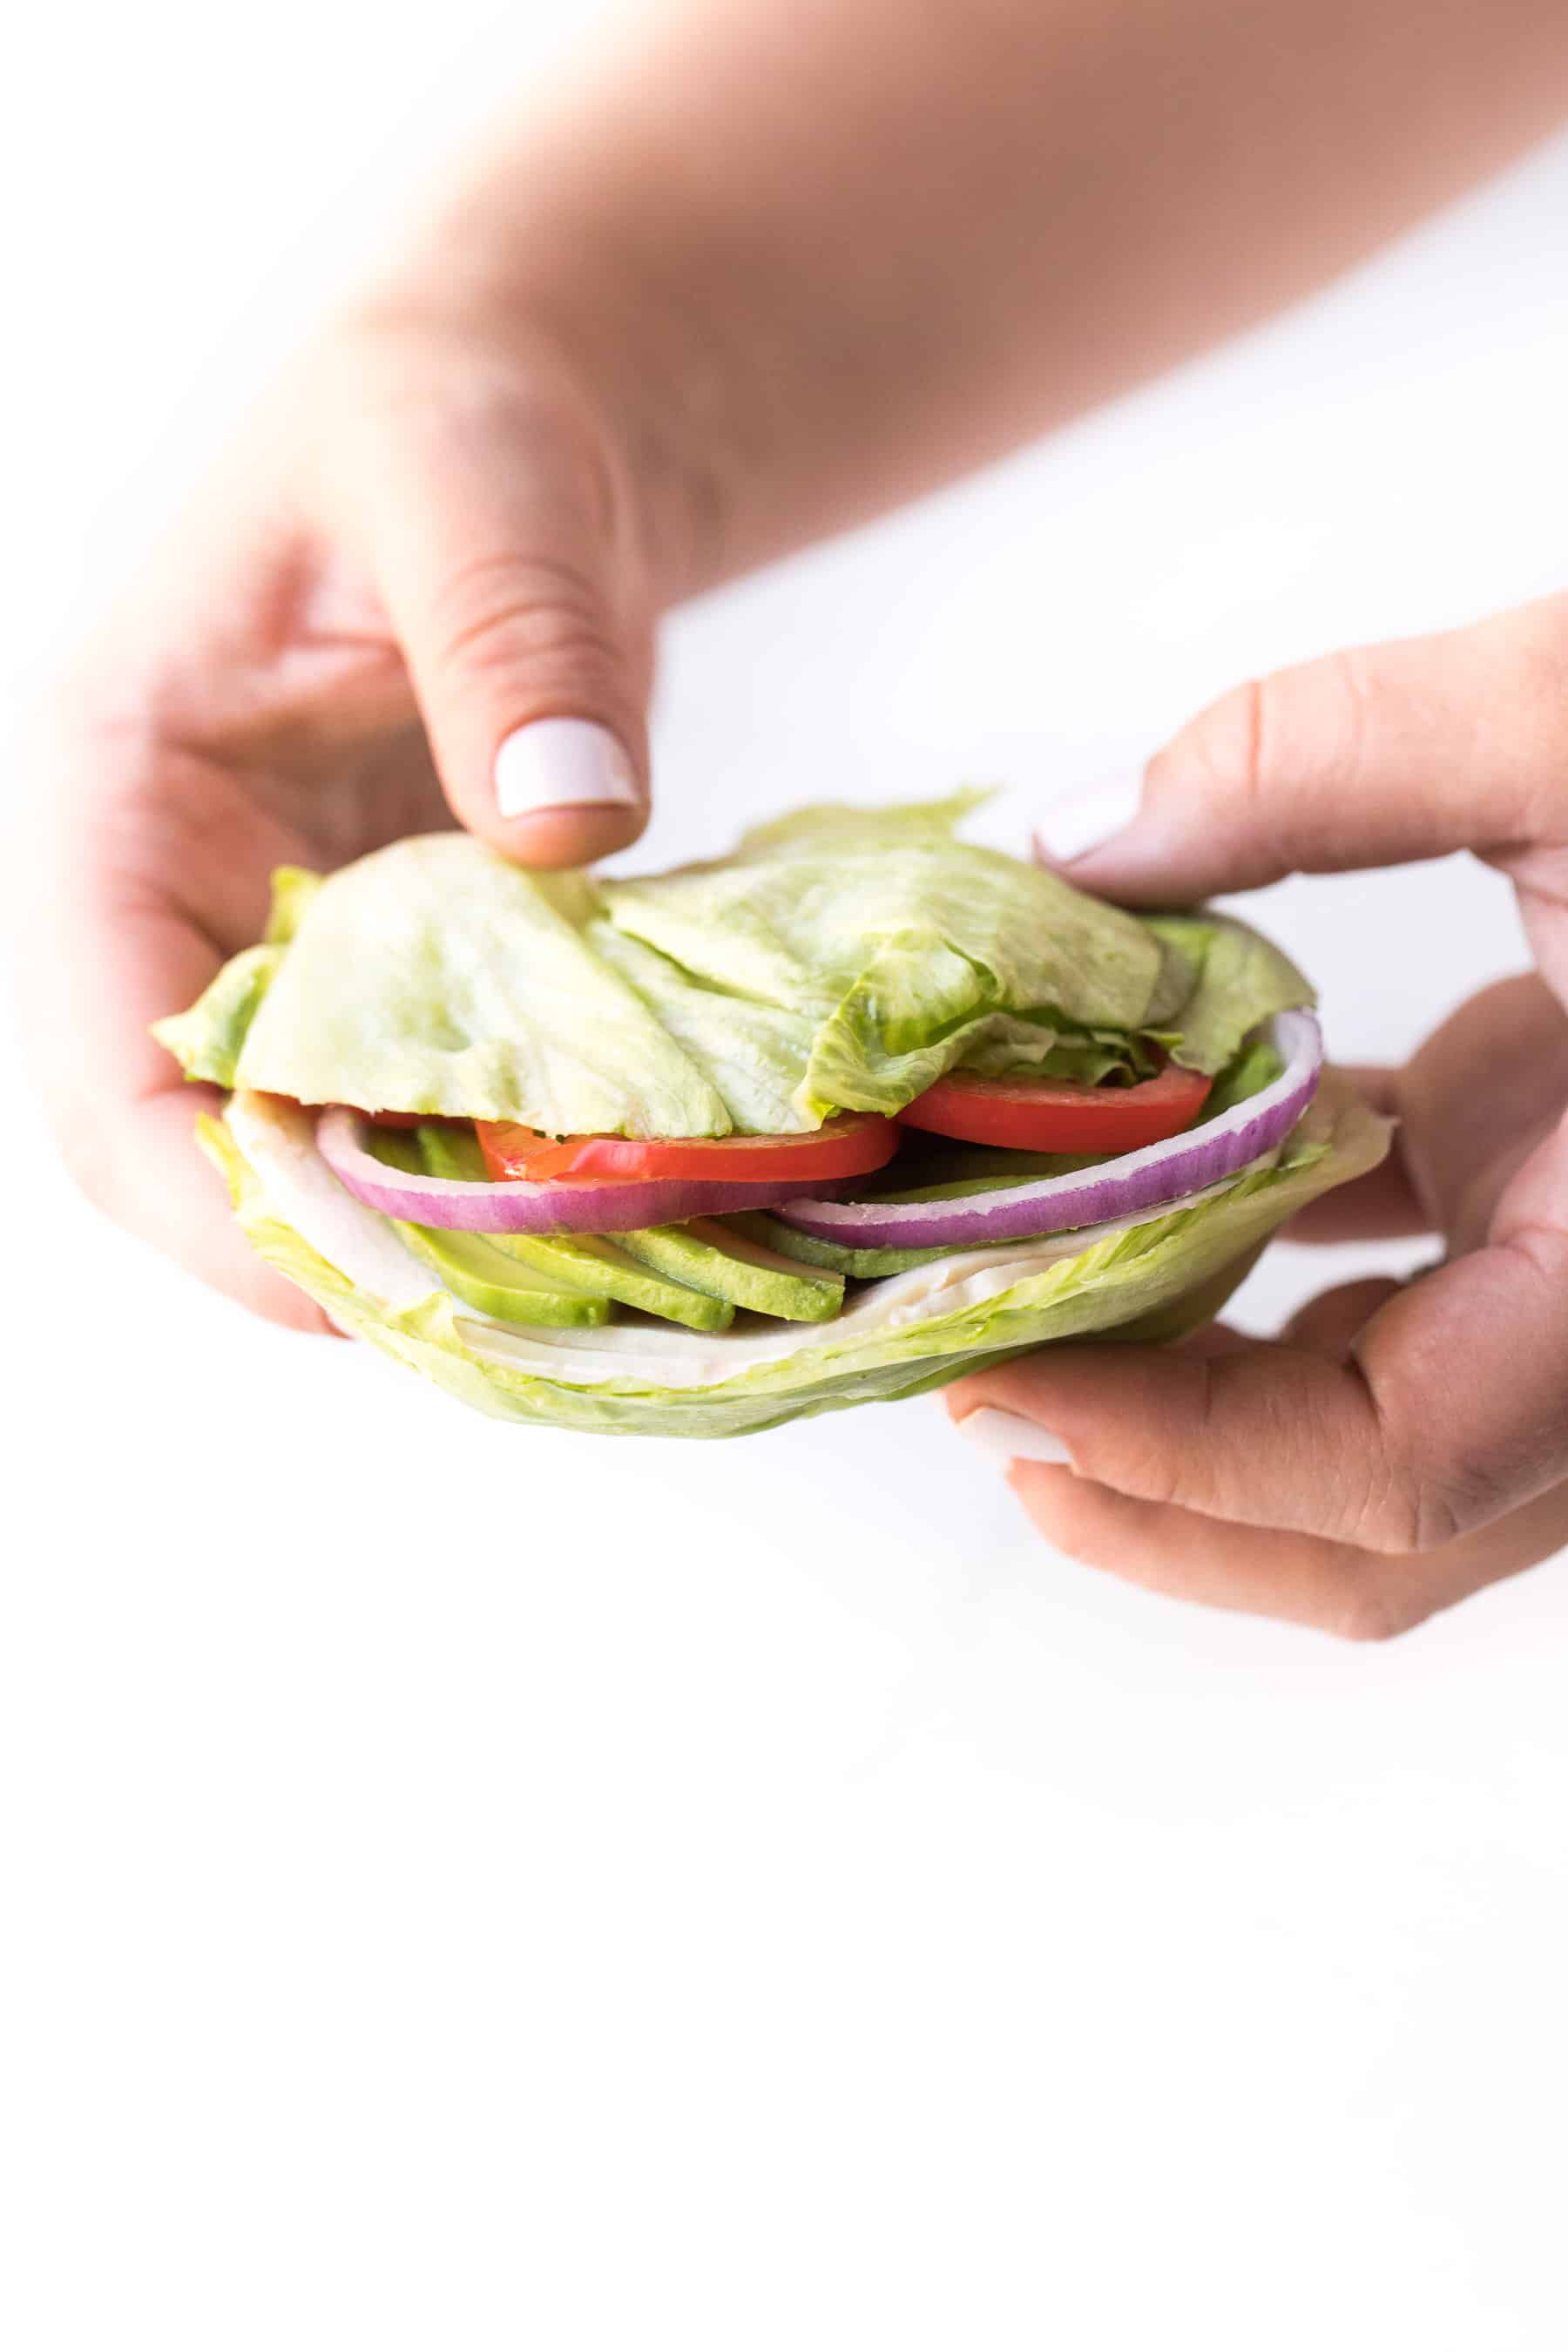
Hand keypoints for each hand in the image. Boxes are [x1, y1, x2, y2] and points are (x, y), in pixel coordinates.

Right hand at [19, 303, 704, 1325]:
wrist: (528, 418)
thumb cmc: (451, 406)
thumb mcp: (469, 477)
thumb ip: (508, 636)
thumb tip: (570, 821)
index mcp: (119, 790)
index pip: (99, 1053)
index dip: (199, 1197)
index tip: (345, 1292)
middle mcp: (183, 894)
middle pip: (209, 1144)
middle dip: (339, 1247)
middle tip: (513, 1319)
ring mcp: (296, 940)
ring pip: (325, 1145)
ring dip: (437, 1223)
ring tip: (587, 1280)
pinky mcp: (404, 964)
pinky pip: (432, 1099)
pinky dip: (512, 1157)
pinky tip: (626, 1186)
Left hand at [949, 592, 1567, 1637]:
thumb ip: (1335, 756)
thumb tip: (1075, 838)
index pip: (1405, 1466)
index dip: (1185, 1468)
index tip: (1001, 1380)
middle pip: (1376, 1524)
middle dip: (1159, 1494)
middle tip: (971, 1394)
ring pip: (1385, 1445)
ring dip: (1197, 1415)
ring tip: (1027, 1314)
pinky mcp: (1556, 1189)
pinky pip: (1393, 1308)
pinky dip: (1257, 1293)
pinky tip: (1148, 1195)